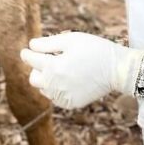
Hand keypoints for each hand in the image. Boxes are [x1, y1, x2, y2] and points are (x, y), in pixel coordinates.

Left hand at [20, 31, 143, 109]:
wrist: (117, 69)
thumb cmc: (94, 49)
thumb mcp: (71, 40)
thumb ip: (47, 43)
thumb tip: (31, 46)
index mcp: (53, 67)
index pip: (30, 60)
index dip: (27, 53)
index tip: (26, 51)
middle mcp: (55, 85)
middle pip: (33, 78)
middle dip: (36, 68)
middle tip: (48, 60)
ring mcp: (63, 97)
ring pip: (44, 89)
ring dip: (47, 79)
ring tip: (61, 69)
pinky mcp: (71, 104)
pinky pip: (55, 98)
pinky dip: (57, 90)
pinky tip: (68, 80)